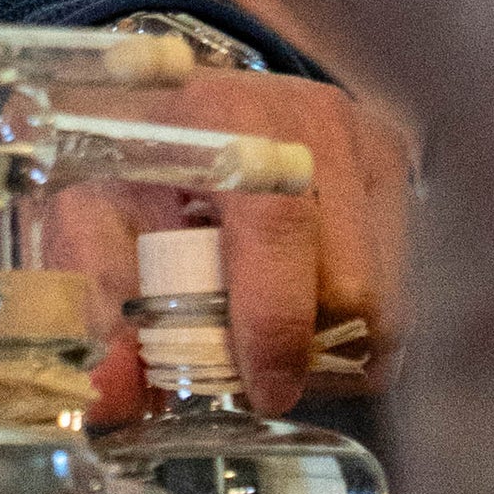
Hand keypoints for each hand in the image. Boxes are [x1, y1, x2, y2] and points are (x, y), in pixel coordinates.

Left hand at [49, 71, 409, 422]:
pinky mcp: (397, 168)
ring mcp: (366, 141)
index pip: (279, 227)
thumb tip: (111, 398)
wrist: (180, 94)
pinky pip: (408, 286)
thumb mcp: (84, 218)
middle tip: (251, 360)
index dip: (276, 323)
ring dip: (337, 343)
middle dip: (304, 348)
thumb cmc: (131, 161)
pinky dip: (360, 321)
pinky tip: (306, 302)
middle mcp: (312, 118)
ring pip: (390, 297)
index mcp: (224, 116)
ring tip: (274, 329)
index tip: (263, 389)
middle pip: (351, 285)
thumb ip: (91, 303)